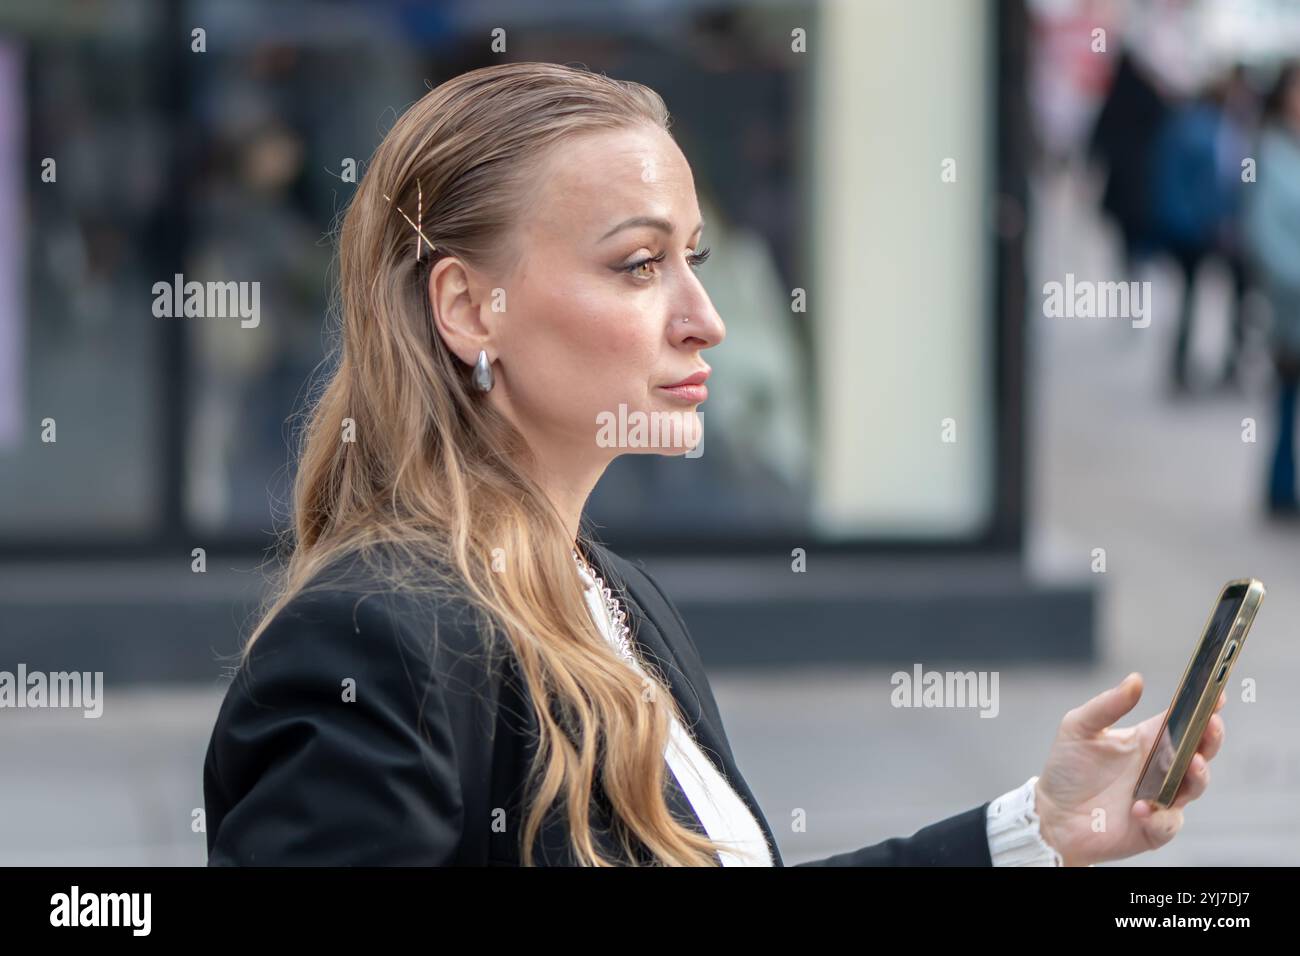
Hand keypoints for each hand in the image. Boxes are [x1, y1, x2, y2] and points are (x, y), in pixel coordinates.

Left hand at [1033, 672, 1225, 865]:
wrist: (1052, 814)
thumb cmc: (1067, 769)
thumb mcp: (1079, 728)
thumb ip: (1107, 705)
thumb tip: (1136, 679)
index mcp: (1148, 740)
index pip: (1183, 721)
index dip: (1203, 707)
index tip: (1217, 694)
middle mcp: (1161, 768)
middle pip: (1200, 752)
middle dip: (1211, 738)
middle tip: (1211, 725)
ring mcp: (1161, 798)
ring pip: (1194, 786)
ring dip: (1197, 775)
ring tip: (1191, 763)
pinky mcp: (1153, 828)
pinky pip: (1168, 824)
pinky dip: (1160, 817)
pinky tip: (1141, 808)